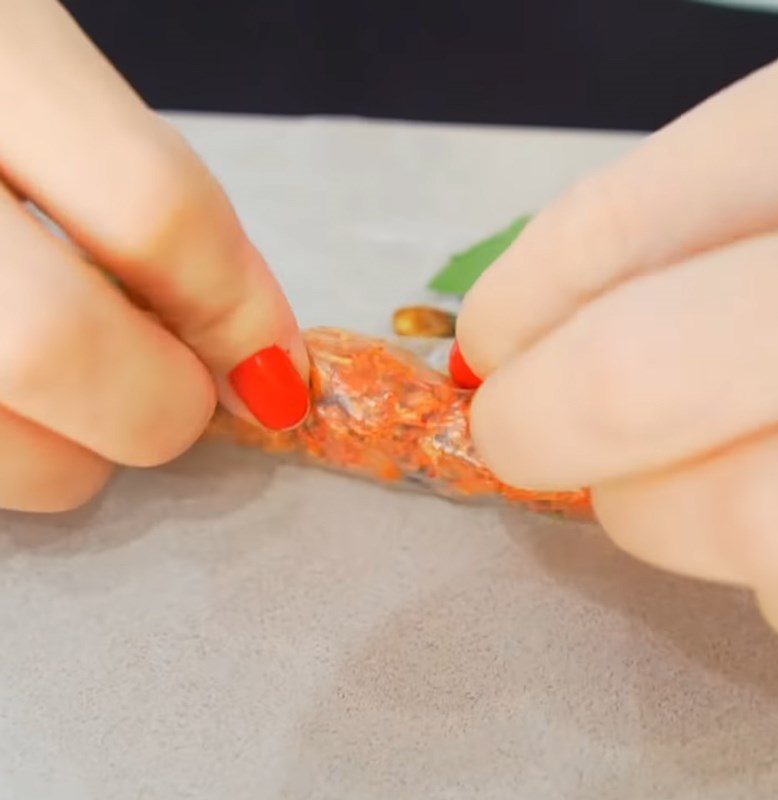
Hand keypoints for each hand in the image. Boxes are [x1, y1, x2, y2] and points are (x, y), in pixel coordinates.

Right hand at [0, 0, 308, 511]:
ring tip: (82, 404)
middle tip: (181, 400)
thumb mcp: (51, 91)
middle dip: (160, 407)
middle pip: (58, 346)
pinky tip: (16, 403)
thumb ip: (150, 207)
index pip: (152, 211)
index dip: (238, 315)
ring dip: (76, 456)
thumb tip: (260, 354)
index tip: (277, 375)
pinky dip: (14, 456)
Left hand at [455, 46, 777, 644]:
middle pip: (645, 374)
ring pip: (741, 518)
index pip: (622, 226)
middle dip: (545, 417)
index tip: (486, 345)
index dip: (525, 297)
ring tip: (672, 484)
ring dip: (657, 510)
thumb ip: (687, 247)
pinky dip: (773, 572)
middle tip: (513, 435)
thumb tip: (515, 336)